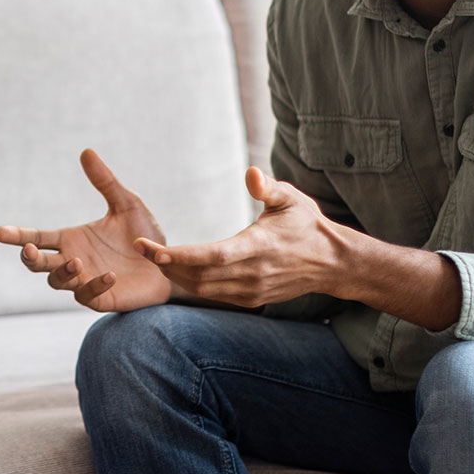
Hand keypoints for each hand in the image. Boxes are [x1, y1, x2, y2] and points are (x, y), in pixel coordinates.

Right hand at [0, 148, 173, 312]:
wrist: (168, 265)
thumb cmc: (144, 236)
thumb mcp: (127, 204)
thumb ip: (106, 182)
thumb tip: (87, 152)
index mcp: (72, 239)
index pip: (37, 238)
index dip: (18, 235)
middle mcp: (73, 260)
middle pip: (38, 263)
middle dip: (30, 258)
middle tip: (28, 250)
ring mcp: (84, 281)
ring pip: (57, 281)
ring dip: (62, 271)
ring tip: (77, 261)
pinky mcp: (101, 298)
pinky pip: (87, 295)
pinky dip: (94, 285)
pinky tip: (109, 275)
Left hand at [135, 167, 342, 308]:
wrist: (332, 263)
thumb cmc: (307, 224)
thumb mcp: (292, 199)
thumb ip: (269, 187)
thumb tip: (250, 173)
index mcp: (260, 246)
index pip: (213, 255)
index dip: (181, 255)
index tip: (152, 249)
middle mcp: (253, 273)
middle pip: (200, 276)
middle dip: (167, 265)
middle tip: (141, 249)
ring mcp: (252, 290)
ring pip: (203, 289)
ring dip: (176, 276)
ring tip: (154, 258)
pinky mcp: (251, 299)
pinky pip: (214, 295)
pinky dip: (192, 285)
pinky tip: (177, 271)